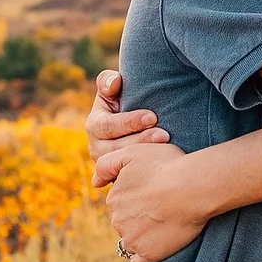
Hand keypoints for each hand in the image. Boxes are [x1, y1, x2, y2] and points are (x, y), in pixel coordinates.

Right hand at [87, 62, 168, 193]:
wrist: (133, 126)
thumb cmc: (122, 101)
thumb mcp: (112, 89)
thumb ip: (108, 81)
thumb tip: (114, 84)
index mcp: (94, 125)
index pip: (108, 126)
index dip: (130, 122)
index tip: (152, 116)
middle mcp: (97, 148)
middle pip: (116, 148)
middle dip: (141, 141)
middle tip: (164, 135)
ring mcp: (108, 166)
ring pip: (123, 166)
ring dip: (145, 156)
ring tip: (167, 147)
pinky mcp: (120, 178)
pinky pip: (129, 180)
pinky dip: (145, 173)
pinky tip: (162, 166)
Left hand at [103, 141, 211, 261]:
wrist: (194, 186)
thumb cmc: (168, 165)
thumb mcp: (131, 153)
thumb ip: (105, 164)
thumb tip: (95, 183)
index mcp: (114, 198)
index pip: (120, 202)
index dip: (137, 197)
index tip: (154, 192)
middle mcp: (117, 221)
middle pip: (125, 221)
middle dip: (138, 216)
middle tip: (162, 207)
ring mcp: (132, 239)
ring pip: (131, 240)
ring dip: (143, 235)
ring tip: (165, 223)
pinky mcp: (148, 254)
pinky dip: (145, 256)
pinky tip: (157, 246)